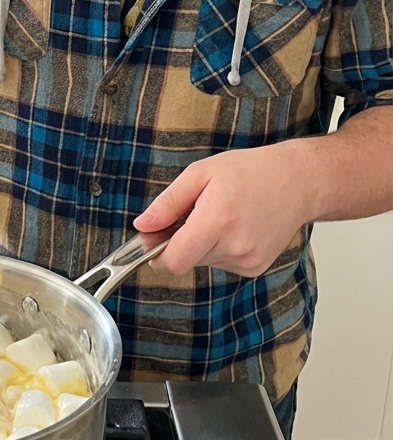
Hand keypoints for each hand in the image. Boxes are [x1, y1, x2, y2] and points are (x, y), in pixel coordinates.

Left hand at [132, 143, 311, 276]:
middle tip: (194, 212)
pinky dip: (219, 248)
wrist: (298, 182)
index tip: (153, 237)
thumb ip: (168, 203)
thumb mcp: (201, 173)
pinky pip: (221, 263)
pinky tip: (235, 226)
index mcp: (217, 221)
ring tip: (221, 215)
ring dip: (201, 243)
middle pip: (186, 259)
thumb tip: (142, 225)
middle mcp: (234, 246)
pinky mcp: (255, 268)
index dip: (156, 253)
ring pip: (203, 261)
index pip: (173, 261)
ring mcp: (247, 261)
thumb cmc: (250, 172)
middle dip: (180, 240)